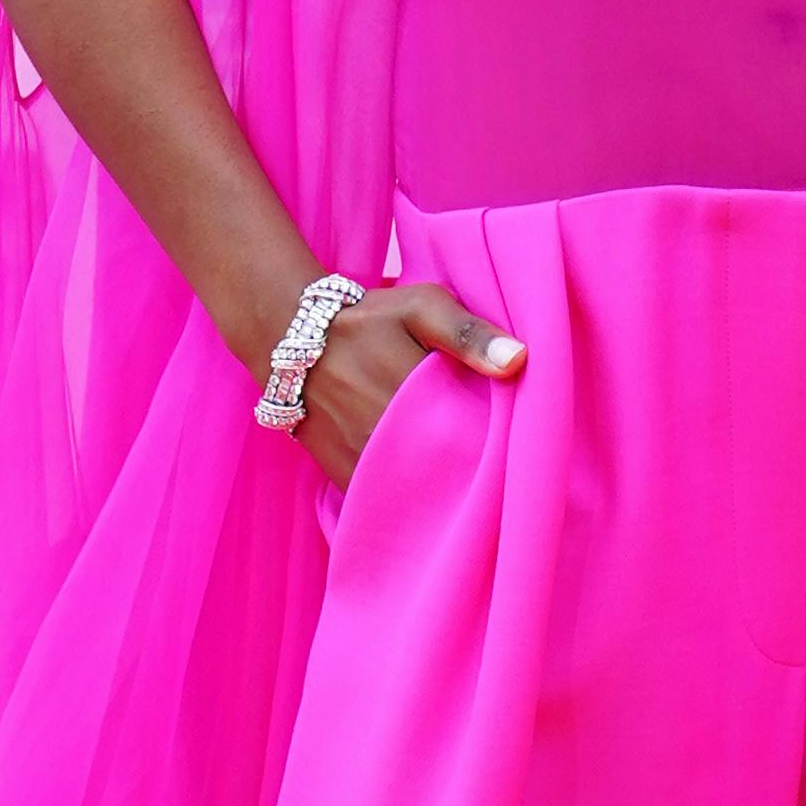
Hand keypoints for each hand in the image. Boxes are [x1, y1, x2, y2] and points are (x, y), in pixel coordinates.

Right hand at [284, 280, 526, 487]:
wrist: (286, 336)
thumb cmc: (364, 318)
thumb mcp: (420, 307)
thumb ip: (469, 332)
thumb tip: (518, 361)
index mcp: (419, 396)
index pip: (478, 435)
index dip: (498, 438)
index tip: (514, 433)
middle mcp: (390, 436)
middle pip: (452, 468)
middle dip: (473, 466)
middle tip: (491, 455)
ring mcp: (365, 461)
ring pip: (420, 490)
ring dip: (442, 486)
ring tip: (459, 471)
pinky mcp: (345, 476)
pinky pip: (386, 498)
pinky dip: (407, 497)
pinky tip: (424, 483)